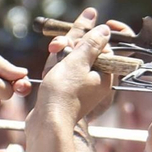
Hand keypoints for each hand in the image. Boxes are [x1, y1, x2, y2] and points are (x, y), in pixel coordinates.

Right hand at [39, 8, 124, 122]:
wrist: (47, 122)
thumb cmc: (63, 93)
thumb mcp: (78, 62)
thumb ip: (91, 44)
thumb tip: (105, 30)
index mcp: (105, 76)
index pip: (102, 48)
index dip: (86, 40)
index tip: (73, 44)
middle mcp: (95, 82)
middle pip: (86, 53)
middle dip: (70, 46)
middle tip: (57, 49)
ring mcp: (81, 88)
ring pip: (72, 61)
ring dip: (61, 55)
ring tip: (52, 57)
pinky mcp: (67, 92)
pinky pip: (64, 72)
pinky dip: (56, 68)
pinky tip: (49, 71)